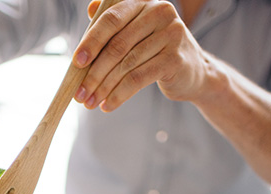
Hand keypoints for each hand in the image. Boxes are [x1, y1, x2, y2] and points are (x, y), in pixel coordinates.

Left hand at [72, 0, 210, 110]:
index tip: (76, 62)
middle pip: (117, 45)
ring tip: (90, 102)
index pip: (112, 19)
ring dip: (104, 87)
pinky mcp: (175, 59)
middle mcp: (160, 12)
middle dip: (94, 73)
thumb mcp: (138, 33)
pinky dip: (119, 95)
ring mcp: (171, 35)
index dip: (91, 41)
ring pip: (126, 65)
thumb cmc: (157, 51)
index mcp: (145, 2)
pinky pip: (138, 79)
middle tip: (80, 92)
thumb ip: (116, 22)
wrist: (194, 72)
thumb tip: (91, 9)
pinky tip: (108, 105)